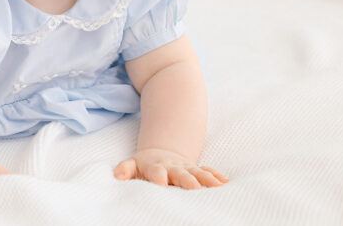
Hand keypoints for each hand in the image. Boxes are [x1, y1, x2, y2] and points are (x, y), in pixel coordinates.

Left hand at [113, 149, 227, 188]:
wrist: (161, 153)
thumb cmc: (144, 166)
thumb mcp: (132, 164)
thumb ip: (125, 169)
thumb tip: (117, 175)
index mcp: (155, 166)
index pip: (156, 171)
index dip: (158, 177)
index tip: (161, 184)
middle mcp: (172, 167)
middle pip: (180, 173)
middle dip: (187, 180)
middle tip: (194, 188)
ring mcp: (186, 168)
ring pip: (197, 172)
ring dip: (206, 179)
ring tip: (217, 186)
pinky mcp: (196, 170)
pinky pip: (208, 172)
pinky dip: (216, 176)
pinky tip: (225, 183)